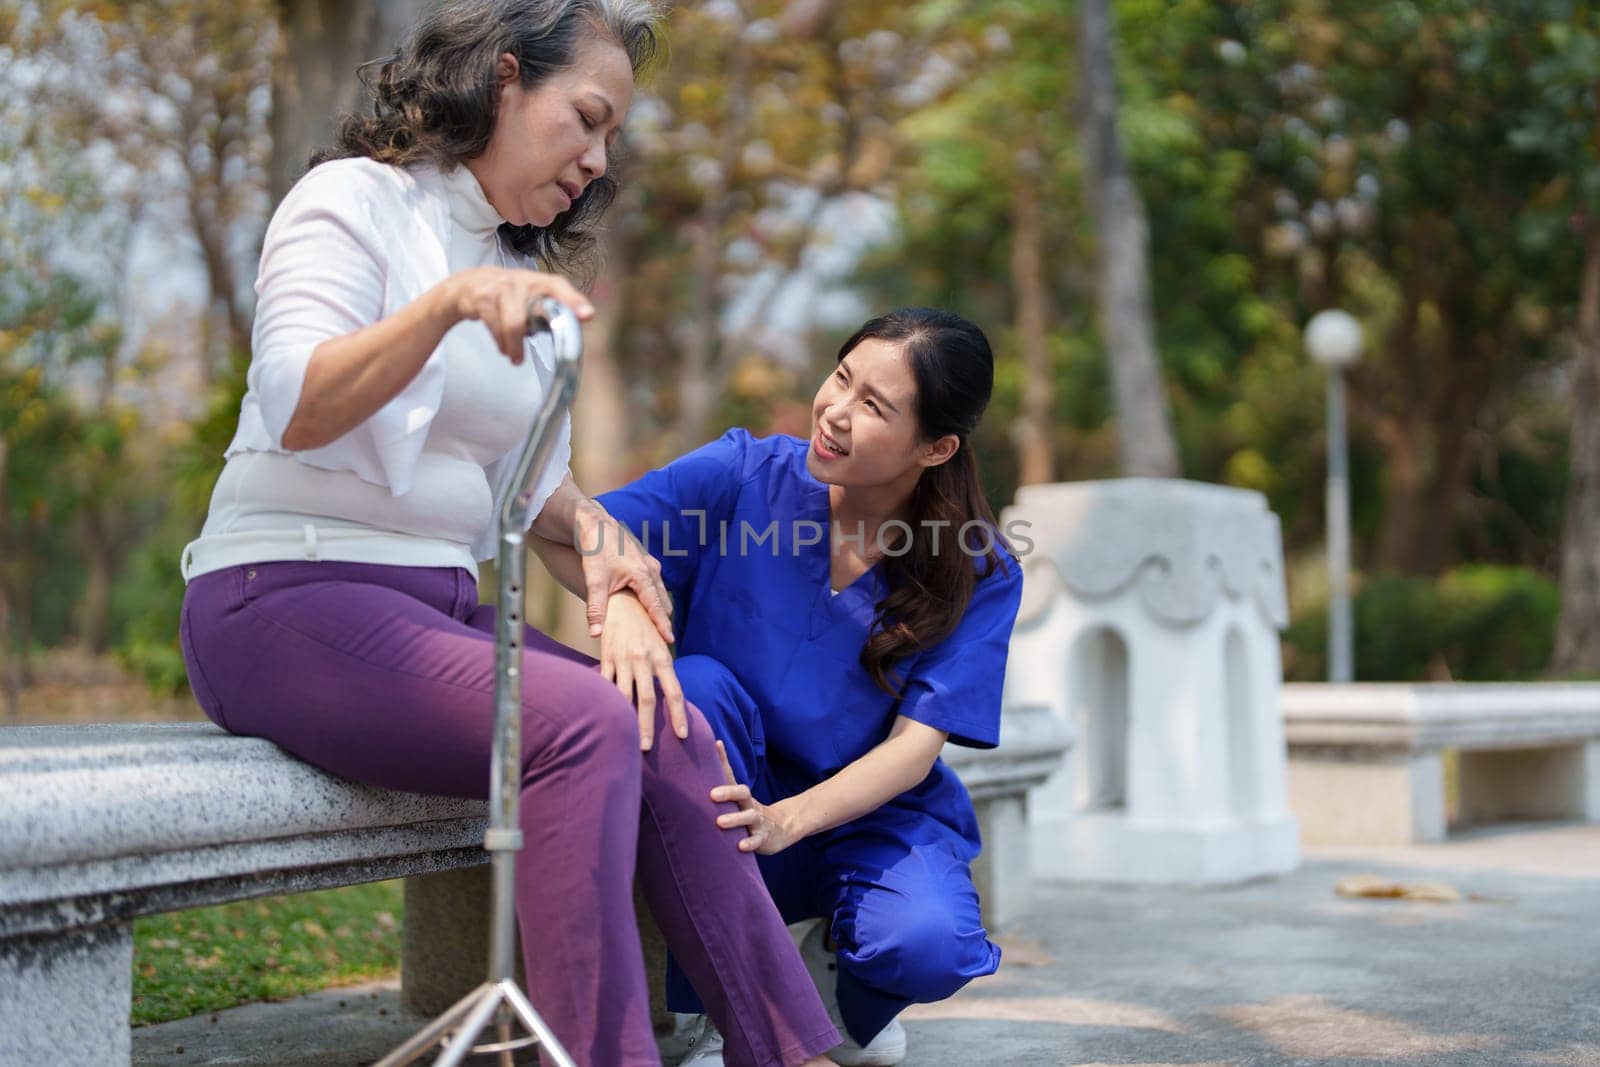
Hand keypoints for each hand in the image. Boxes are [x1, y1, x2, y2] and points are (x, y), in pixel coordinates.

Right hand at [441, 267, 594, 361]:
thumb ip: (551, 312)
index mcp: (538, 282)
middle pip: (535, 307)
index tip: (587, 315)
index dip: (574, 300)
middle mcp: (520, 281)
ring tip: (515, 357)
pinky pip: (495, 326)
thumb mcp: (530, 298)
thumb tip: (573, 331)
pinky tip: (504, 348)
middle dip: (538, 330)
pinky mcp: (481, 298)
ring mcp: (500, 288)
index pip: (559, 286)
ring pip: (513, 323)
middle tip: (533, 352)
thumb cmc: (507, 295)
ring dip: (514, 345)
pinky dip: (501, 342)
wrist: (467, 286)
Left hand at [574, 501, 673, 641]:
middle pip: (663, 600)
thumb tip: (595, 634)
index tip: (670, 641)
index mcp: (642, 575)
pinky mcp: (645, 561)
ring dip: (660, 608)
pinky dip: (655, 597)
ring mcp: (650, 563)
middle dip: (664, 619)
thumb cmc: (595, 551)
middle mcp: (651, 569)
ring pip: (660, 591)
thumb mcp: (594, 581)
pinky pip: (655, 583)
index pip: (656, 606)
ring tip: (659, 627)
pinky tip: (649, 606)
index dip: (663, 625)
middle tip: (664, 640)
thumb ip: (596, 609)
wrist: (594, 524)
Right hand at [598, 592, 686, 750]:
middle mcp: (644, 659)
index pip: (674, 692)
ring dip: (626, 718)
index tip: (681, 735)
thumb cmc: (646, 627)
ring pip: (624, 695)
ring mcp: (624, 659)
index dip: (678, 715)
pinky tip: (606, 716)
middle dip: (647, 726)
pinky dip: (607, 700)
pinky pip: (606, 683)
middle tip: (647, 748)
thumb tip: (672, 699)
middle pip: (648, 699)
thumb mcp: (660, 646)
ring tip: (626, 738)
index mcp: (662, 658)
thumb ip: (664, 671)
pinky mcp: (606, 657)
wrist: (624, 601)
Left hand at [711, 740, 798, 854]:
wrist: (780, 829)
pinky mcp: (763, 838)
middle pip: (742, 794)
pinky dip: (750, 843)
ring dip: (735, 819)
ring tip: (720, 822)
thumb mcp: (738, 797)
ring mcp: (758, 821)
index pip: (732, 775)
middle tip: (712, 795)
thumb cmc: (750, 810)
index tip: (716, 745)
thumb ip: (725, 777)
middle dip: (728, 793)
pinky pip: (757, 840)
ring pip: (749, 817)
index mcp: (742, 796)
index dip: (724, 760)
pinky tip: (741, 846)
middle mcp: (750, 805)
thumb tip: (714, 745)